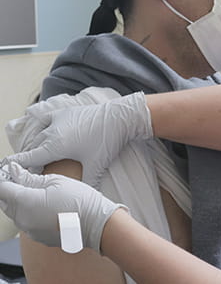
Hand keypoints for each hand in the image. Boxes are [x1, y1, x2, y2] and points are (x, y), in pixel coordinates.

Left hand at [0, 162, 127, 252]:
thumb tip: (14, 171)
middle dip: (12, 189)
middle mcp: (24, 220)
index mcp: (26, 203)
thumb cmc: (79, 200)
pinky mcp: (38, 237)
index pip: (3, 189)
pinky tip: (47, 205)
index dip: (5, 178)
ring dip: (21, 201)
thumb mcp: (56, 181)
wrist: (95, 223)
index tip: (12, 172)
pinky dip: (31, 212)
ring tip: (40, 191)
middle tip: (27, 178)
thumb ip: (30, 178)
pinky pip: (26, 222)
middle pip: (6, 202)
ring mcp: (30, 231)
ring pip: (16, 213)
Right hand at [6, 91, 152, 188]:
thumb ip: (88, 183)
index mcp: (54, 146)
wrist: (117, 117)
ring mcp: (56, 120)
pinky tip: (40, 133)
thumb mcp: (96, 165)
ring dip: (32, 146)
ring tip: (34, 158)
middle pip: (31, 149)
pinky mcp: (63, 112)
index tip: (8, 174)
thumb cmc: (106, 141)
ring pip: (36, 135)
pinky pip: (43, 120)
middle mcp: (50, 132)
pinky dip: (38, 129)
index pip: (28, 158)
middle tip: (29, 173)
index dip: (17, 167)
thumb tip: (87, 201)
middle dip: (28, 161)